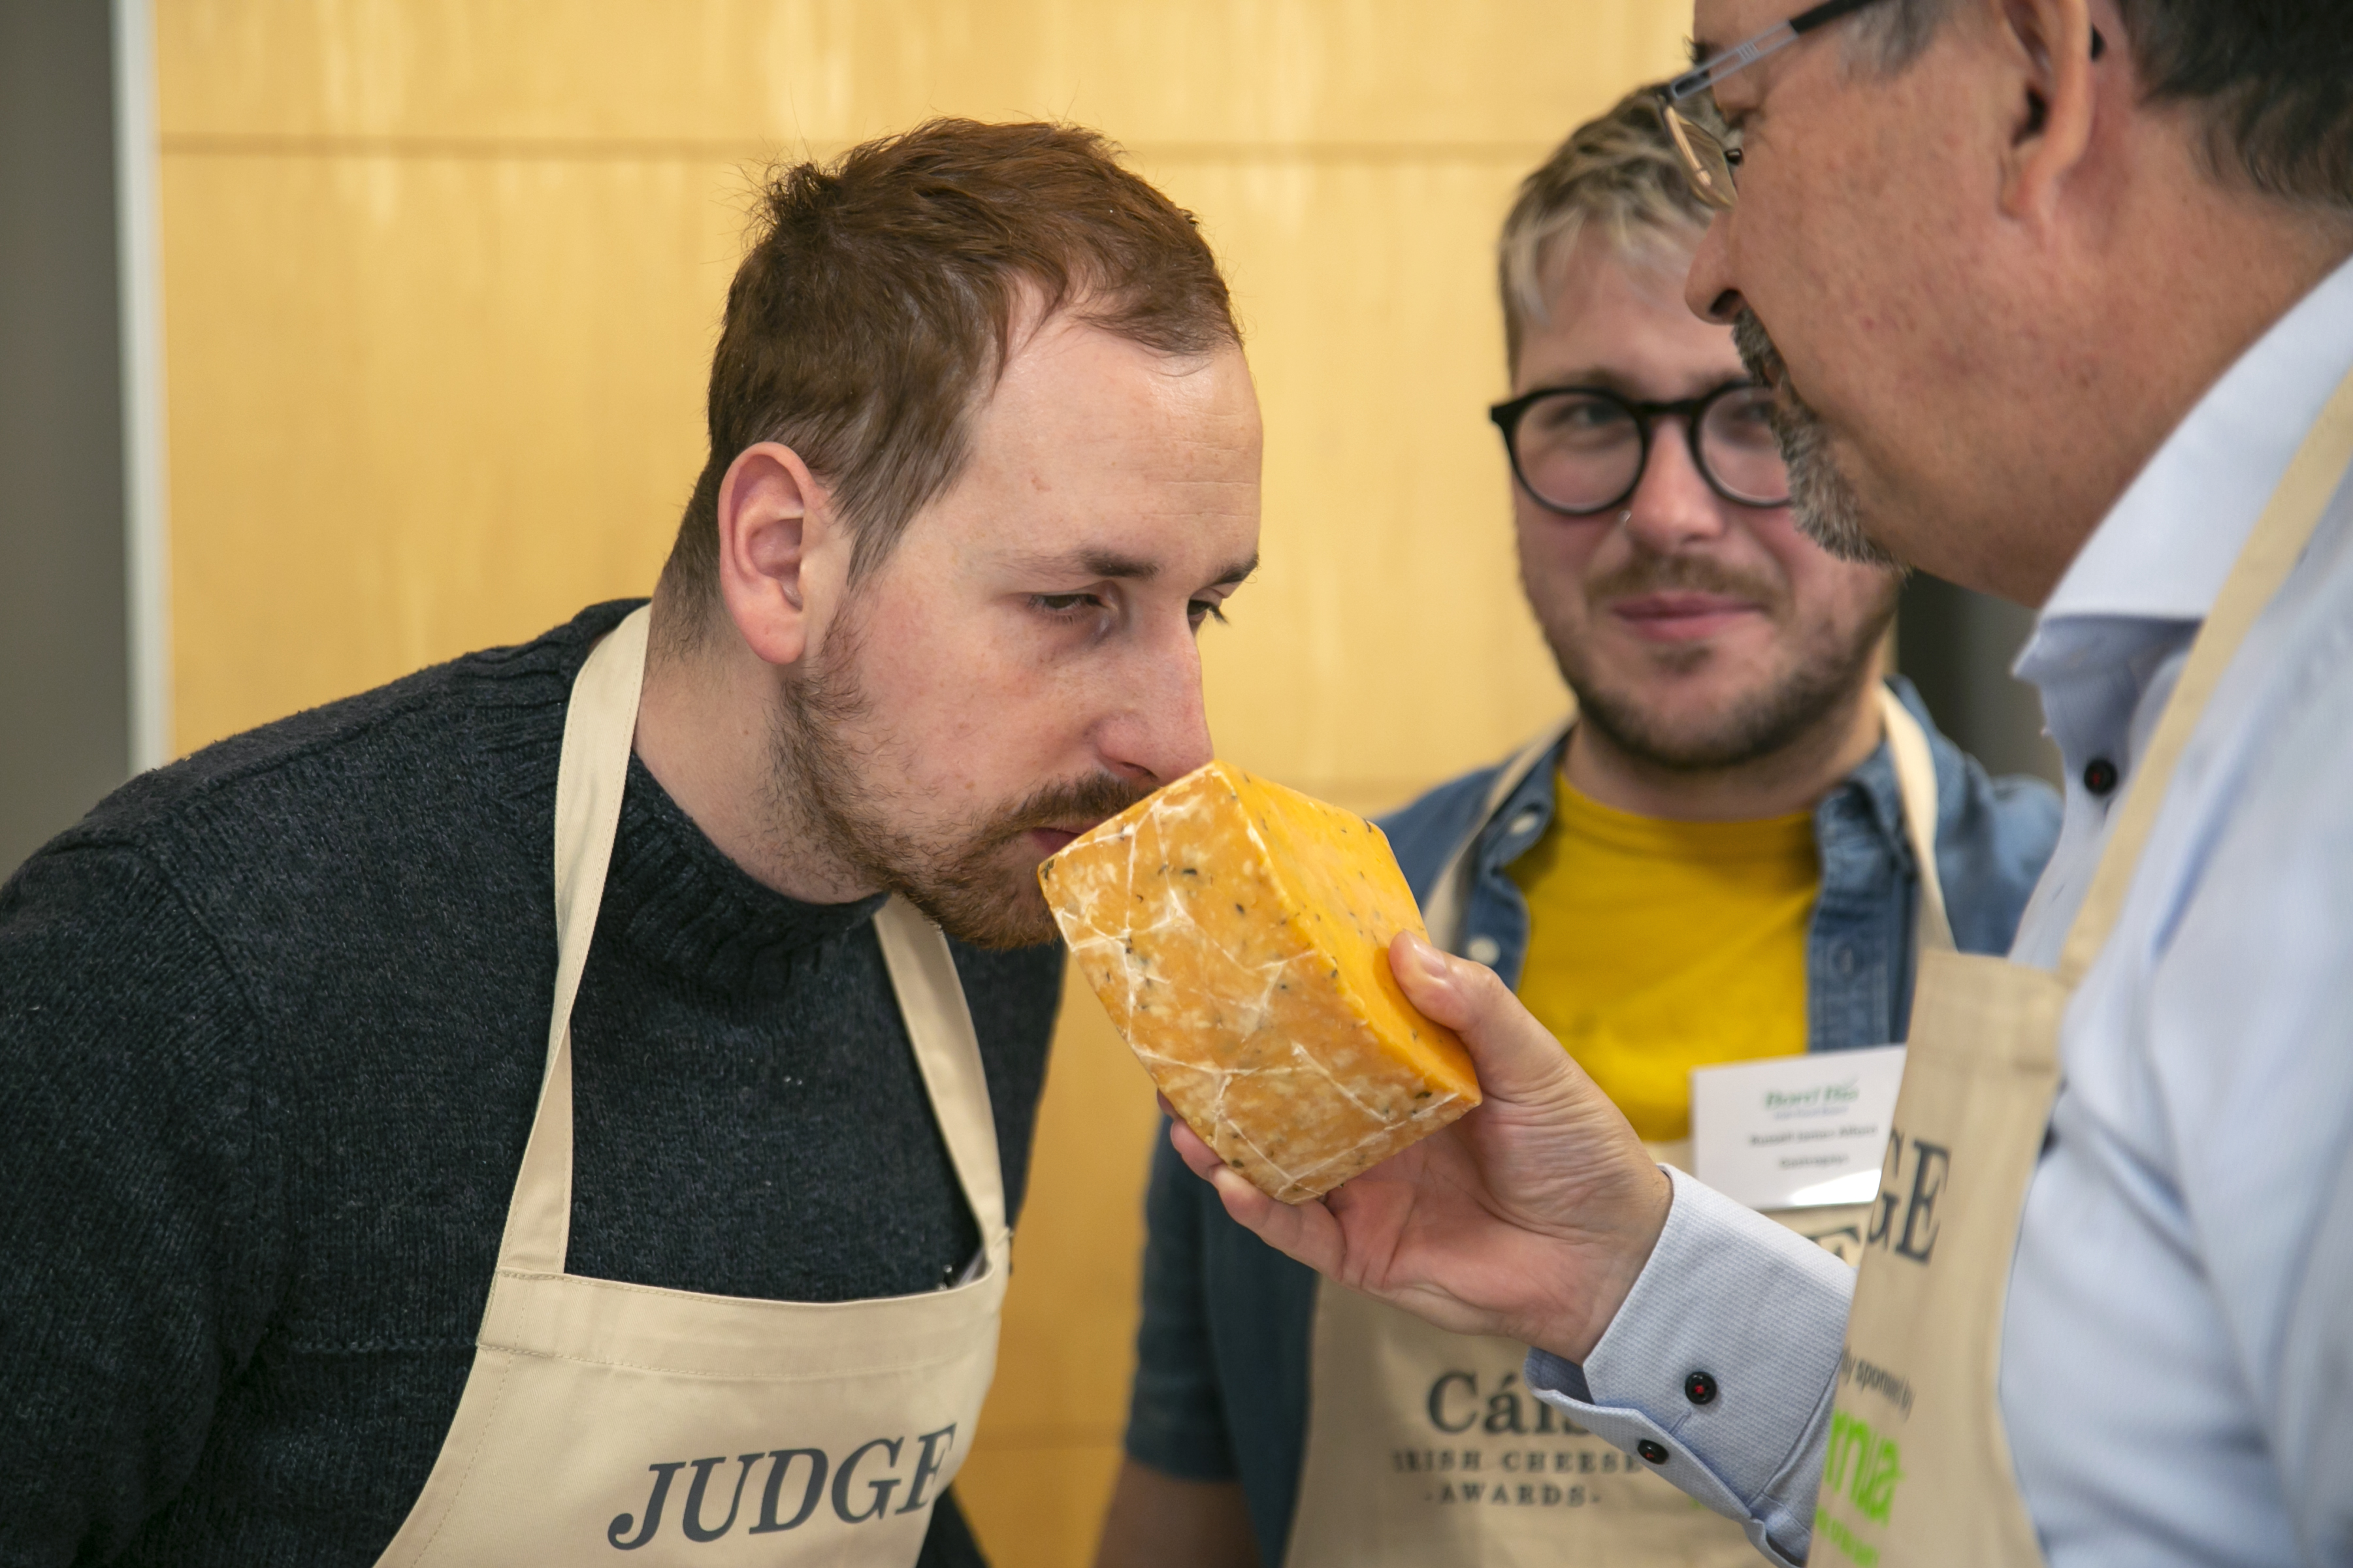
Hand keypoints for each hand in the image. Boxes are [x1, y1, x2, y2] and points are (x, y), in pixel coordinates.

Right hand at [1169, 931, 1671, 1362]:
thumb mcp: (1531, 1062)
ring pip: (1273, 1165)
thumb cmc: (1579, 1151)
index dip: (1284, 1012)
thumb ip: (1473, 1006)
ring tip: (1183, 1119)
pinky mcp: (1362, 1252)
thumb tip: (1404, 947)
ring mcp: (1362, 1193)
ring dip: (1224, 1144)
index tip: (1233, 975)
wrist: (1611, 1258)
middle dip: (1228, 1080)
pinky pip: (1297, 1229)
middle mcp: (1371, 1134)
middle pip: (1282, 1102)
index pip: (1331, 1038)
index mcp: (1406, 1080)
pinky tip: (1232, 1181)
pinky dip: (1260, 1208)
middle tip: (1176, 1049)